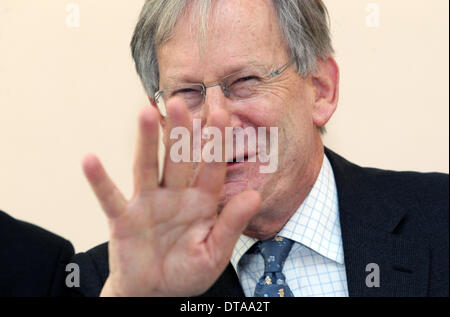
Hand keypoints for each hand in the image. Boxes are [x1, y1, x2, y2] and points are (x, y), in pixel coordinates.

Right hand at [82, 99, 260, 295]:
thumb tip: (254, 195)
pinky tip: (90, 160)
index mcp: (201, 202)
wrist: (155, 293)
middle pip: (178, 158)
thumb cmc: (187, 272)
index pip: (211, 167)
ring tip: (146, 112)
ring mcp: (147, 203)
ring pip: (147, 167)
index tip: (221, 113)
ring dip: (146, 142)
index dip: (216, 142)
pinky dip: (99, 181)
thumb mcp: (214, 253)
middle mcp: (175, 195)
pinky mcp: (123, 218)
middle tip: (181, 101)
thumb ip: (231, 224)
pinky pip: (110, 198)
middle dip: (180, 131)